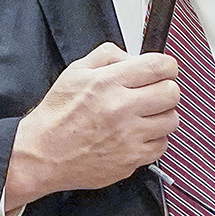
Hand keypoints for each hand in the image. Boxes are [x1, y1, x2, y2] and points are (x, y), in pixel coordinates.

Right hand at [4, 44, 179, 210]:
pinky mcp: (132, 159)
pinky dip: (154, 140)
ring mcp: (129, 137)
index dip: (167, 66)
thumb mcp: (75, 71)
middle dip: (166, 89)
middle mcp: (121, 109)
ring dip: (162, 115)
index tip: (164, 71)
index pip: (159, 66)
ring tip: (145, 116)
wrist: (43, 154)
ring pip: (171, 120)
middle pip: (172, 92)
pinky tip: (137, 135)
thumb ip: (108, 56)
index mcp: (108, 83)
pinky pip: (162, 146)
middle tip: (154, 93)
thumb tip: (134, 57)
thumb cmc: (57, 116)